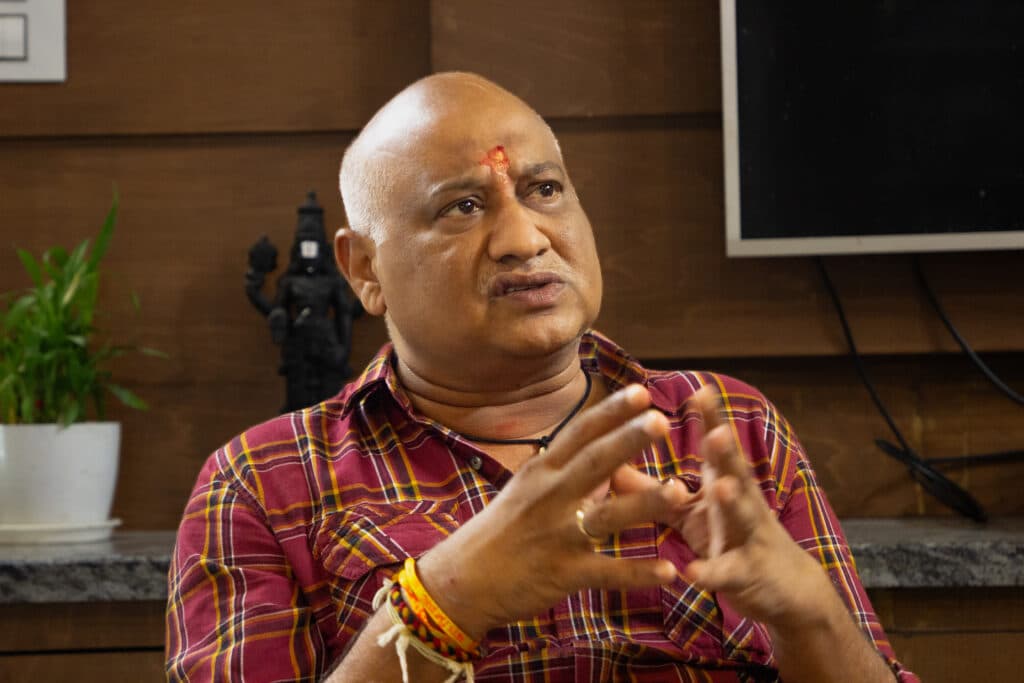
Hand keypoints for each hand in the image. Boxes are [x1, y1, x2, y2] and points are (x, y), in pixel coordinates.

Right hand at [416, 384, 689, 639]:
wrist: (462, 580)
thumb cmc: (499, 531)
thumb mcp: (525, 489)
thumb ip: (562, 467)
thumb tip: (592, 442)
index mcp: (542, 472)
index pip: (580, 433)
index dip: (611, 412)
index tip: (641, 391)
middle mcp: (550, 497)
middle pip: (594, 463)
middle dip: (628, 440)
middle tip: (661, 420)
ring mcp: (557, 536)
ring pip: (607, 517)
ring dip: (645, 504)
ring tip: (681, 492)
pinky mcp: (563, 574)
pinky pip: (607, 572)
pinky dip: (638, 573)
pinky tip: (670, 572)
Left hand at [673, 387, 836, 627]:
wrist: (786, 588)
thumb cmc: (731, 537)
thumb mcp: (692, 512)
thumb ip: (657, 490)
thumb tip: (612, 467)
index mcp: (726, 483)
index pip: (719, 445)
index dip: (712, 419)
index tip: (701, 389)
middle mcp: (743, 503)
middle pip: (736, 472)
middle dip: (727, 451)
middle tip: (717, 431)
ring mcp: (749, 538)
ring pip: (742, 517)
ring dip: (732, 501)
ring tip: (719, 486)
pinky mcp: (746, 575)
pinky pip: (726, 573)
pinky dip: (710, 572)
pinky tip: (692, 572)